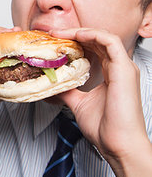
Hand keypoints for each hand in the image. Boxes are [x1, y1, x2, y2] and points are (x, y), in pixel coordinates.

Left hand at [50, 28, 151, 176]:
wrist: (118, 144)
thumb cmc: (105, 129)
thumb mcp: (79, 104)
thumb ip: (69, 91)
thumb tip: (53, 85)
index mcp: (110, 74)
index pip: (93, 49)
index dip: (74, 42)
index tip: (53, 42)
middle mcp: (118, 68)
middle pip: (96, 41)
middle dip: (73, 34)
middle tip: (52, 34)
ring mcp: (123, 67)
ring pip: (103, 37)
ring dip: (80, 32)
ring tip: (59, 33)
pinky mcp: (124, 69)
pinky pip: (109, 41)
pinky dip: (92, 35)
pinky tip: (76, 36)